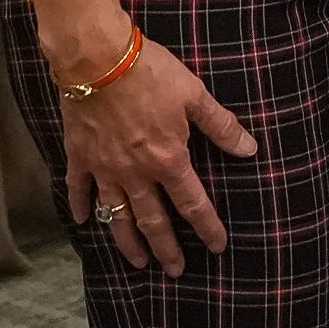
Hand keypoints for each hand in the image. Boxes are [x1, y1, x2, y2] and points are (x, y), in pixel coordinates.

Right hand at [55, 34, 257, 275]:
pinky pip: (78, 189)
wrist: (97, 57)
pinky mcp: (79, 156)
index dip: (207, 227)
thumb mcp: (194, 95)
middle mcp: (136, 173)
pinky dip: (80, 207)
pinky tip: (83, 222)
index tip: (217, 247)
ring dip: (128, 241)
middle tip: (174, 270)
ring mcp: (105, 168)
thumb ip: (221, 126)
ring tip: (137, 262)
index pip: (193, 204)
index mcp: (168, 160)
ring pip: (117, 215)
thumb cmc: (149, 72)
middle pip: (153, 220)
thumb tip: (250, 148)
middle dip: (166, 249)